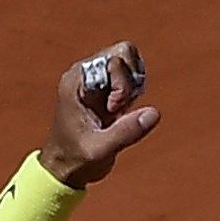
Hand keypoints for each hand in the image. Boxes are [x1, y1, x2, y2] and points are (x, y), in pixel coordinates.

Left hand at [40, 40, 159, 186]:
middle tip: (119, 108)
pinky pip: (130, 76)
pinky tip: (121, 112)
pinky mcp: (105, 87)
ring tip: (119, 111)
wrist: (65, 168)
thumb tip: (154, 113)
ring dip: (133, 87)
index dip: (121, 86)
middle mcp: (84, 73)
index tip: (113, 111)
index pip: (112, 61)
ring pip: (129, 61)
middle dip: (130, 81)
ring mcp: (95, 78)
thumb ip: (126, 132)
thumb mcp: (100, 150)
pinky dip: (134, 92)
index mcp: (76, 81)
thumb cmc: (76, 159)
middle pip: (123, 53)